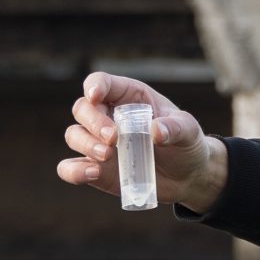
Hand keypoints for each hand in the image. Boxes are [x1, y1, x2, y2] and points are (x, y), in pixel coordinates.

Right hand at [56, 72, 228, 210]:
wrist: (188, 177)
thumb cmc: (186, 144)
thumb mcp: (188, 131)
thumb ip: (175, 128)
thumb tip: (156, 131)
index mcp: (128, 97)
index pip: (101, 82)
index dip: (95, 86)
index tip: (96, 96)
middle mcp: (108, 117)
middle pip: (82, 108)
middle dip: (93, 121)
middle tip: (113, 138)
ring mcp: (99, 144)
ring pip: (74, 135)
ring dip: (85, 144)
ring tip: (107, 156)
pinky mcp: (96, 169)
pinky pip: (71, 168)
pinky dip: (75, 171)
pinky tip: (93, 173)